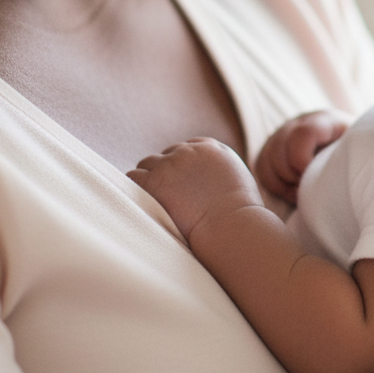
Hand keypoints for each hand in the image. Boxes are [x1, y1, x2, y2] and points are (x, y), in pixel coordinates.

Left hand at [129, 138, 263, 242]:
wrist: (229, 224)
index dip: (182, 166)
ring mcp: (170, 164)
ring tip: (151, 200)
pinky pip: (133, 177)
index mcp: (212, 148)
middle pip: (166, 155)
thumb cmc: (238, 212)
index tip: (180, 183)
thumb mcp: (240, 180)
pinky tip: (140, 203)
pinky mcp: (153, 181)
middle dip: (165, 172)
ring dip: (148, 179)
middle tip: (165, 195)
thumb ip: (223, 171)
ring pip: (147, 164)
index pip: (187, 148)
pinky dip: (134, 187)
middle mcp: (189, 151)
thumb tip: (214, 182)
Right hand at [255, 110, 350, 204]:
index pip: (303, 134)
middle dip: (293, 176)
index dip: (303, 161)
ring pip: (267, 161)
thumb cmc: (357, 152)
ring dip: (284, 183)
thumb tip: (343, 168)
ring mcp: (282, 134)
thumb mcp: (359, 147)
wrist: (350, 148)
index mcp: (324, 120)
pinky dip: (274, 185)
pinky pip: (261, 169)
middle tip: (308, 189)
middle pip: (280, 149)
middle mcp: (298, 122)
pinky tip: (292, 191)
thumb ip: (352, 151)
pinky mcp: (271, 149)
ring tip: (302, 192)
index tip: (312, 178)